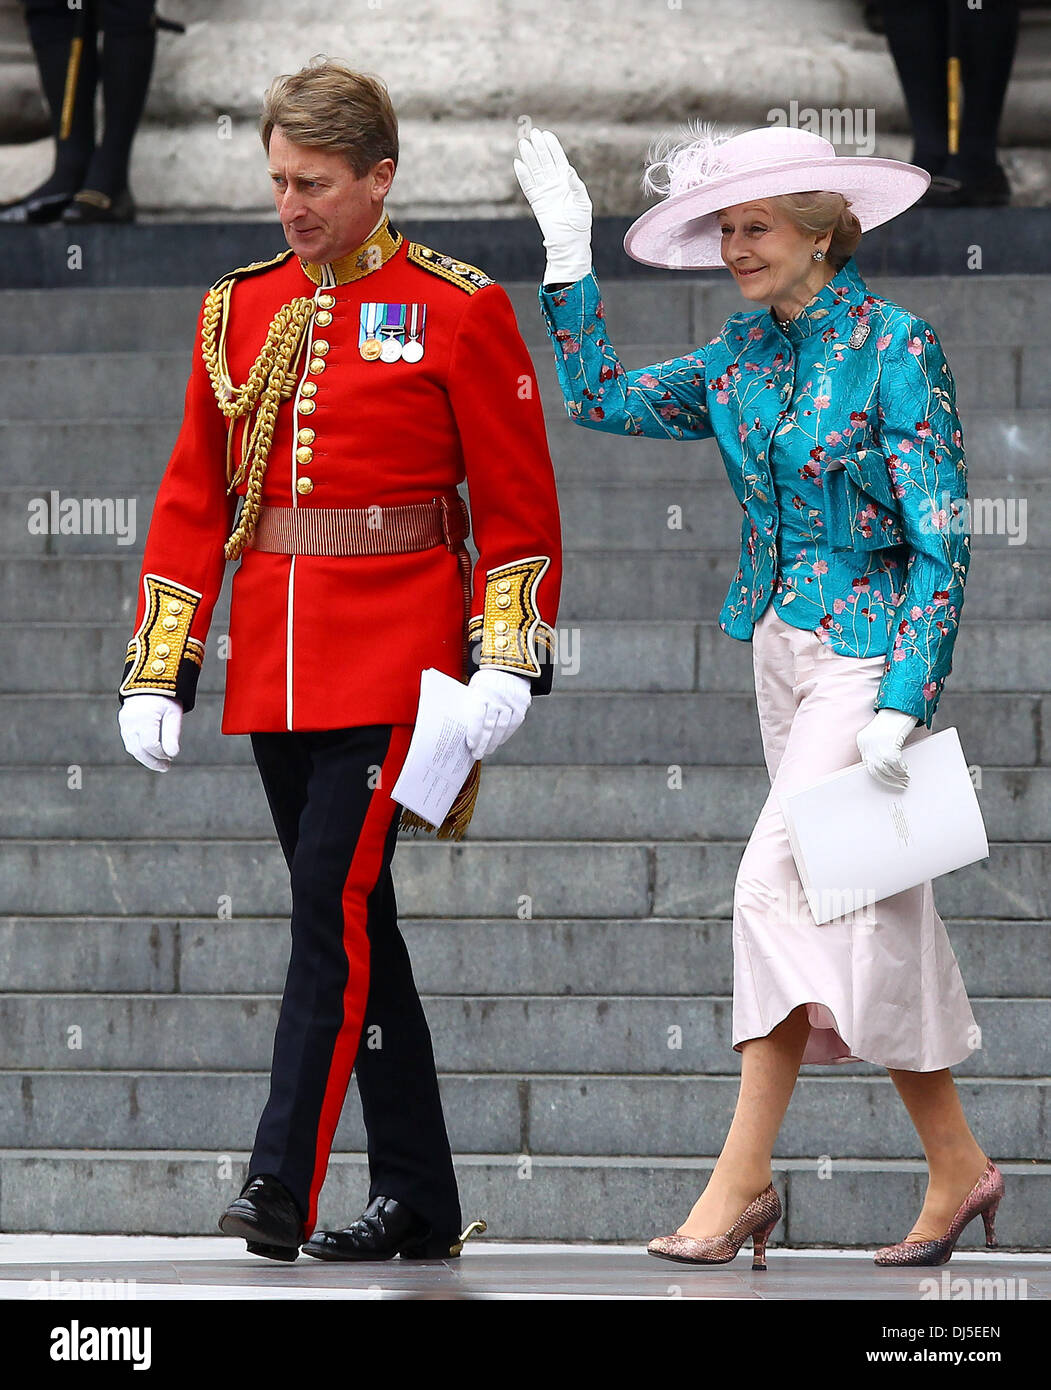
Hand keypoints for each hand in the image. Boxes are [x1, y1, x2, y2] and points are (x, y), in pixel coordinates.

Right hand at [118, 692, 182, 770]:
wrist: (151, 678)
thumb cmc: (167, 696)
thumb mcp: (174, 713)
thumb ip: (172, 734)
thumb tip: (172, 754)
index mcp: (144, 717)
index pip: (150, 745)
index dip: (161, 755)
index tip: (171, 757)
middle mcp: (130, 721)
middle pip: (138, 750)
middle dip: (152, 761)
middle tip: (166, 767)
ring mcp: (124, 721)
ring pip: (132, 747)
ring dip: (145, 757)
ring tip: (160, 762)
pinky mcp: (123, 721)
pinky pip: (130, 740)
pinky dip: (140, 749)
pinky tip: (151, 752)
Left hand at [464, 669, 531, 757]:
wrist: (511, 664)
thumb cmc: (488, 678)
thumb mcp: (476, 685)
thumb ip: (472, 703)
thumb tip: (464, 726)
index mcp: (482, 692)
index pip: (477, 717)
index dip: (474, 733)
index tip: (470, 745)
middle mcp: (497, 698)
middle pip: (489, 725)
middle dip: (482, 743)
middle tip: (477, 754)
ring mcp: (511, 702)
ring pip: (501, 727)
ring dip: (494, 742)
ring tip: (487, 751)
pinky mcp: (521, 705)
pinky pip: (513, 724)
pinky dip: (505, 735)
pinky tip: (499, 742)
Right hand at [513, 127, 592, 284]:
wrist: (570, 242)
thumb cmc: (580, 223)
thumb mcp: (582, 202)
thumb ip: (576, 185)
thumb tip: (567, 169)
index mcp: (567, 181)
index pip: (558, 159)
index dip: (552, 147)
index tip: (546, 134)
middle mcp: (554, 184)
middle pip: (544, 162)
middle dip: (539, 147)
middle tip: (533, 133)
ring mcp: (544, 192)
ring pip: (535, 171)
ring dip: (529, 157)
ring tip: (523, 143)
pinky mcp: (536, 202)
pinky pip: (528, 186)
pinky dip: (523, 175)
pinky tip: (518, 163)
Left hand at [856, 707, 918, 789]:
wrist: (899, 707)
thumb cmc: (891, 720)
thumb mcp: (878, 733)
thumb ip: (876, 746)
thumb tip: (881, 764)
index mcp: (862, 741)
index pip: (867, 764)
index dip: (878, 775)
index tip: (885, 780)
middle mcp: (867, 745)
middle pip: (875, 770)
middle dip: (887, 780)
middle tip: (897, 784)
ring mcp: (878, 746)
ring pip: (885, 770)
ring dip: (896, 777)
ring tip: (904, 779)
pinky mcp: (890, 745)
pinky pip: (895, 764)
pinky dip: (901, 769)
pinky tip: (905, 770)